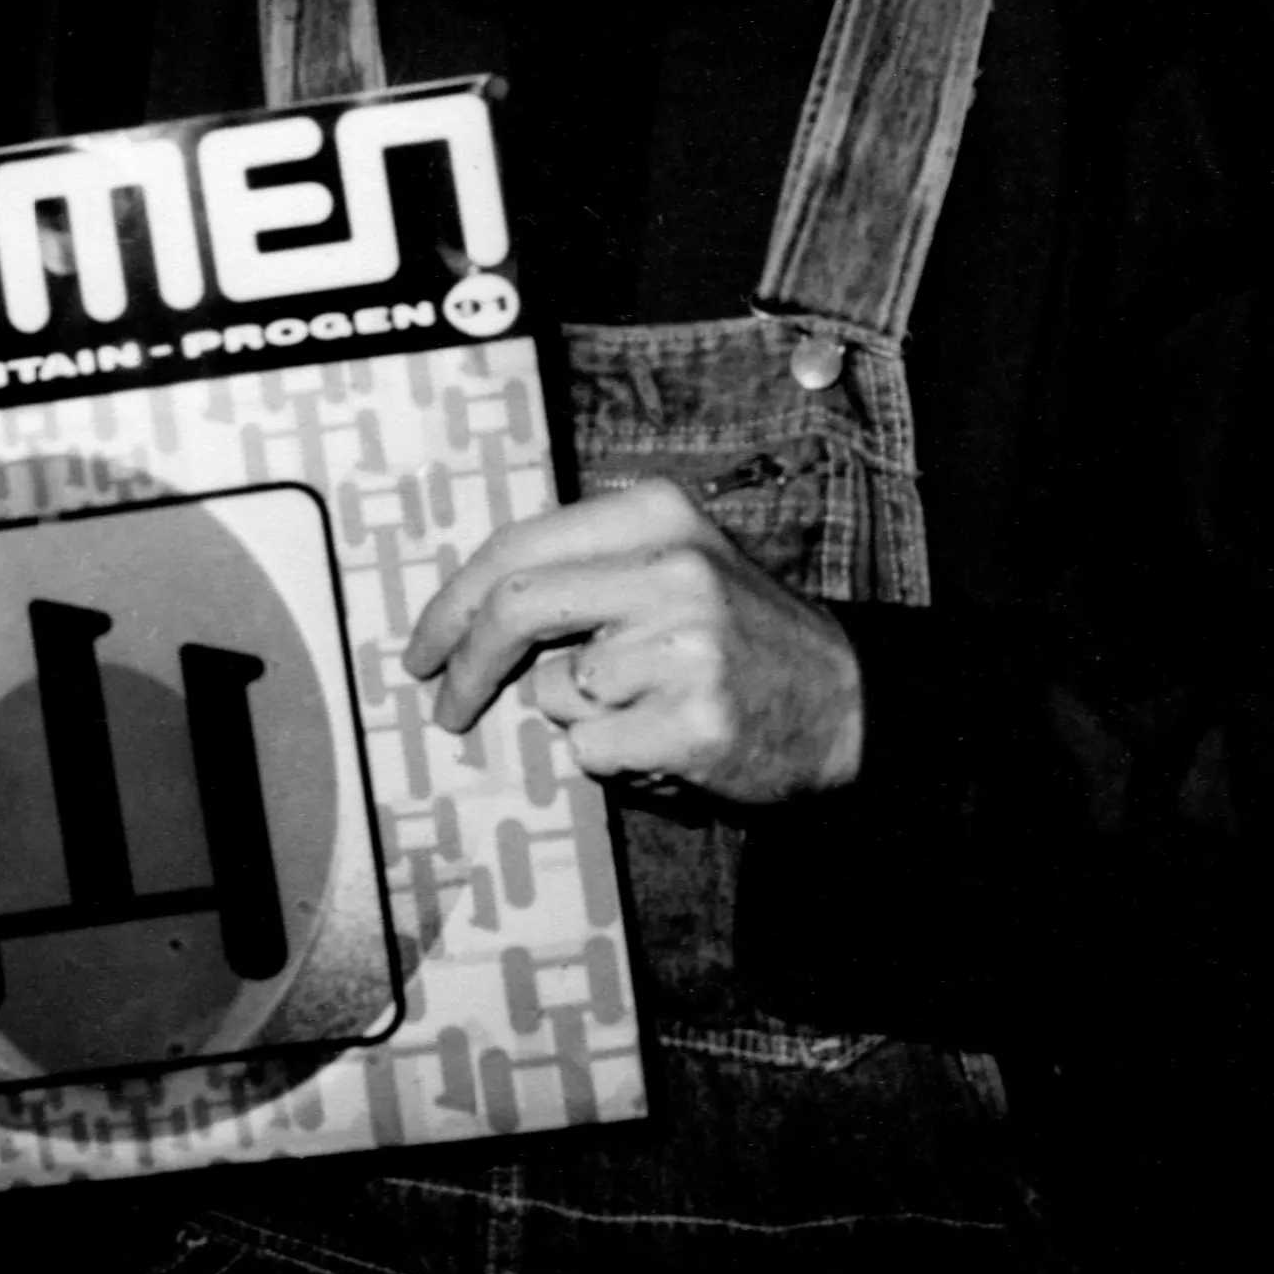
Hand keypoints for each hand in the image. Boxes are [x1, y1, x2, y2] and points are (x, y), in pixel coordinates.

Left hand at [403, 477, 866, 805]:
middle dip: (464, 665)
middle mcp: (671, 568)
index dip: (451, 603)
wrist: (849, 706)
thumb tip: (465, 614)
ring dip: (581, 718)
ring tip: (648, 710)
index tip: (423, 648)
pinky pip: (593, 750)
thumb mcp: (673, 565)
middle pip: (515, 608)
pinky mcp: (693, 721)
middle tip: (444, 702)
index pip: (516, 548)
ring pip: (556, 693)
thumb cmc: (740, 638)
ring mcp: (685, 646)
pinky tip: (669, 742)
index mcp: (656, 514)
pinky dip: (615, 758)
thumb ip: (584, 570)